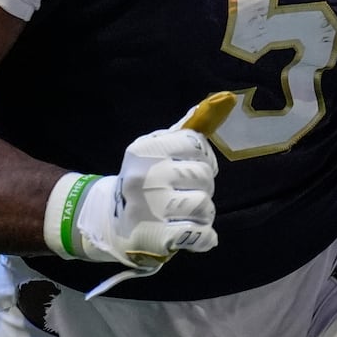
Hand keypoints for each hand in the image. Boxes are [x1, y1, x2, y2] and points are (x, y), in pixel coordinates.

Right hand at [66, 92, 233, 295]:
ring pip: (205, 205)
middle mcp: (146, 175)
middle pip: (203, 175)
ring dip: (204, 213)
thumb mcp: (156, 152)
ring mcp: (151, 208)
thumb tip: (226, 99)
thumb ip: (187, 131)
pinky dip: (204, 237)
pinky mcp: (158, 237)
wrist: (110, 223)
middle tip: (189, 194)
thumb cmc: (142, 182)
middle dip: (204, 187)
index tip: (194, 167)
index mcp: (145, 150)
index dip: (203, 158)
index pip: (195, 144)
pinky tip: (193, 235)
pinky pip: (201, 234)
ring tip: (189, 215)